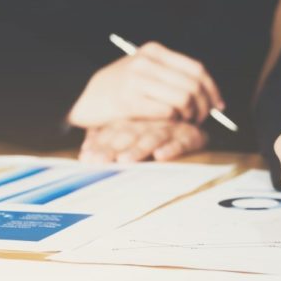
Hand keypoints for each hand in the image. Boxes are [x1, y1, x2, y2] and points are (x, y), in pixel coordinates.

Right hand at [68, 42, 223, 127]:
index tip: (219, 105)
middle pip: (193, 85)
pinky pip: (167, 111)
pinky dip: (174, 119)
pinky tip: (171, 123)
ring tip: (186, 121)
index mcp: (154, 51)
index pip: (197, 69)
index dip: (212, 90)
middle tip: (201, 118)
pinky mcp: (129, 100)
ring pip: (183, 98)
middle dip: (203, 106)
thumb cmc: (123, 88)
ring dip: (190, 114)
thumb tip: (209, 90)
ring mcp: (136, 80)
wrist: (88, 99)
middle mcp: (146, 62)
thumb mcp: (146, 69)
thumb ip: (172, 73)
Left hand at [79, 120, 207, 162]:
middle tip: (99, 161)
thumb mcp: (134, 132)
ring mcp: (170, 129)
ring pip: (152, 138)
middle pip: (129, 135)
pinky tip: (161, 156)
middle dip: (113, 149)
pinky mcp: (190, 136)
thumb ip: (109, 139)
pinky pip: (181, 142)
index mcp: (134, 122)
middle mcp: (150, 124)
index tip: (86, 157)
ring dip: (139, 149)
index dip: (99, 144)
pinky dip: (172, 148)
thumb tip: (84, 152)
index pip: (113, 132)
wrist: (195, 118)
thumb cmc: (159, 130)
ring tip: (125, 160)